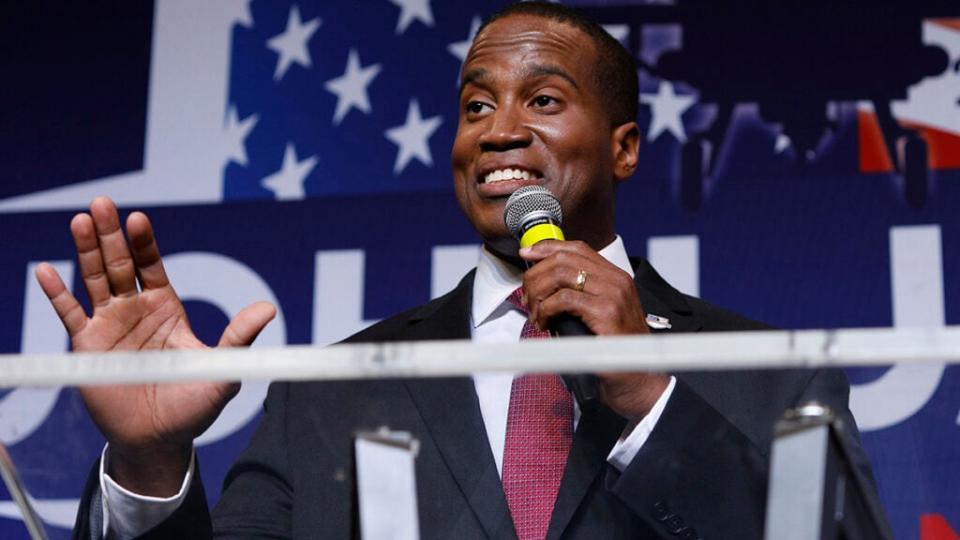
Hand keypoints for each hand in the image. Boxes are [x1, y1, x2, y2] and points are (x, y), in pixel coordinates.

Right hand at [35, 197, 275, 495]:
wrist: (160, 439)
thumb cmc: (193, 404)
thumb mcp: (221, 368)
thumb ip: (239, 337)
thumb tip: (269, 308)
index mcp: (166, 308)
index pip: (153, 266)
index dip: (145, 243)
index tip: (138, 219)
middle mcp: (135, 310)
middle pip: (120, 263)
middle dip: (111, 234)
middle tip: (102, 203)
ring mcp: (109, 326)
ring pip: (93, 280)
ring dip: (85, 252)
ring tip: (80, 221)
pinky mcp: (87, 348)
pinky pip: (70, 315)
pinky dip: (57, 294)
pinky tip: (46, 270)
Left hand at [519, 240, 667, 419]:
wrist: (637, 376)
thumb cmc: (614, 347)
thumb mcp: (600, 312)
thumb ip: (581, 293)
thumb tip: (542, 283)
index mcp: (615, 276)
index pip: (577, 248)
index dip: (547, 248)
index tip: (526, 254)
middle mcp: (616, 279)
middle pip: (564, 259)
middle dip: (536, 275)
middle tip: (526, 296)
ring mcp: (613, 293)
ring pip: (560, 275)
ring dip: (538, 293)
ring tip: (534, 312)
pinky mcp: (605, 311)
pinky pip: (563, 299)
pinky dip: (546, 309)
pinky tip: (543, 323)